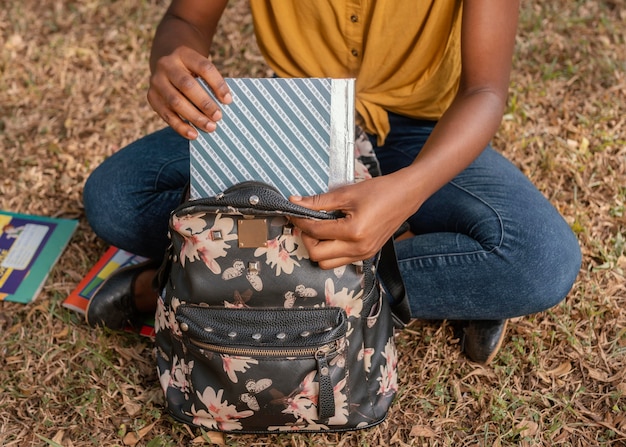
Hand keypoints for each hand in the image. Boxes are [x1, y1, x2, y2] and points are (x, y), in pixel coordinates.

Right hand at [147, 46, 231, 138]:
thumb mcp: (199, 67)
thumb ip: (210, 82)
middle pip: (186, 85)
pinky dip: (181, 127)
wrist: (166, 63)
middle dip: (204, 103)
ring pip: (175, 101)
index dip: (217, 84)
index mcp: (184, 53)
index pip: (203, 67)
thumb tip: (224, 105)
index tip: (228, 100)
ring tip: (210, 127)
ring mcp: (156, 81)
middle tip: (218, 117)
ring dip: (194, 117)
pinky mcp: (152, 97)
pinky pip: (166, 114)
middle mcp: (167, 65)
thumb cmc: (192, 70)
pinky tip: (194, 134)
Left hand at [289, 175, 416, 268]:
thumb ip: (318, 201)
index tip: (294, 212)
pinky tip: (332, 234)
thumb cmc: (380, 191)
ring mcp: (363, 254)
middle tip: (306, 222)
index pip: (315, 232)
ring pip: (327, 264)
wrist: (405, 195)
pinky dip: (330, 251)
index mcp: (353, 231)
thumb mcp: (346, 193)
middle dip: (307, 239)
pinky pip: (340, 261)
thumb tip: (295, 202)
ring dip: (318, 248)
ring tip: (319, 229)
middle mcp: (358, 248)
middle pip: (317, 256)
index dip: (300, 221)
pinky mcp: (366, 254)